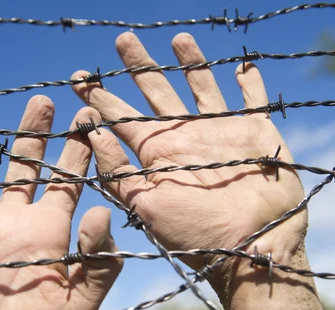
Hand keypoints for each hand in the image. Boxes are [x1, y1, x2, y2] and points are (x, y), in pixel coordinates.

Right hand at [0, 96, 121, 309]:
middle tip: (43, 102)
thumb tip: (104, 213)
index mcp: (47, 234)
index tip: (87, 117)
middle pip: (24, 169)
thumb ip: (96, 263)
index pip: (67, 181)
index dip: (79, 151)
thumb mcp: (76, 307)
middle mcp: (11, 225)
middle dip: (33, 136)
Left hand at [71, 32, 306, 275]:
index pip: (121, 118)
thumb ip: (119, 172)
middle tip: (122, 40)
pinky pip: (253, 100)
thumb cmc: (197, 233)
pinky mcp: (256, 132)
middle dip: (139, 66)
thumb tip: (91, 134)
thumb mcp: (146, 205)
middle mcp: (185, 136)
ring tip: (177, 38)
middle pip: (157, 92)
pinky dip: (250, 83)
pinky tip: (242, 66)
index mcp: (158, 152)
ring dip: (191, 63)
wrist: (251, 246)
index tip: (78, 77)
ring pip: (202, 87)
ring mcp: (221, 131)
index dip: (99, 98)